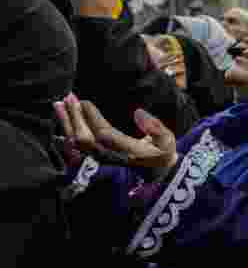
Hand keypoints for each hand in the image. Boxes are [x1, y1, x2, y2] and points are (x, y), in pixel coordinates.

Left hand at [54, 94, 177, 175]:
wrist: (156, 170)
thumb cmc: (162, 152)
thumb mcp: (167, 141)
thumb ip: (156, 128)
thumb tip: (139, 112)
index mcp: (128, 151)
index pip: (104, 134)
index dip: (92, 118)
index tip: (84, 102)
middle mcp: (112, 156)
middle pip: (85, 138)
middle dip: (75, 117)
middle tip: (69, 97)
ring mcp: (102, 157)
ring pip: (78, 142)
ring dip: (67, 122)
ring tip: (60, 104)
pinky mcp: (96, 156)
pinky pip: (76, 146)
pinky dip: (66, 131)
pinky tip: (62, 119)